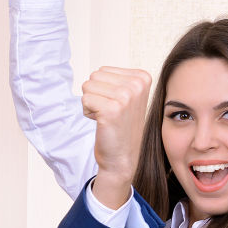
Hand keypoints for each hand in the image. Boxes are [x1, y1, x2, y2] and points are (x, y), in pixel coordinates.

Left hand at [82, 66, 150, 209]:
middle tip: (110, 112)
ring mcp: (126, 96)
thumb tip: (97, 72)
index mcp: (142, 77)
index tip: (117, 105)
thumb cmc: (121, 126)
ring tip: (106, 117)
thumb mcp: (128, 96)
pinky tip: (101, 123)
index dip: (103, 89)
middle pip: (94, 76)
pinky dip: (88, 112)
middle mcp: (137, 85)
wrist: (123, 157)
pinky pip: (84, 100)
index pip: (103, 70)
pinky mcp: (112, 109)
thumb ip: (117, 80)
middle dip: (95, 95)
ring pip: (87, 86)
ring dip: (91, 103)